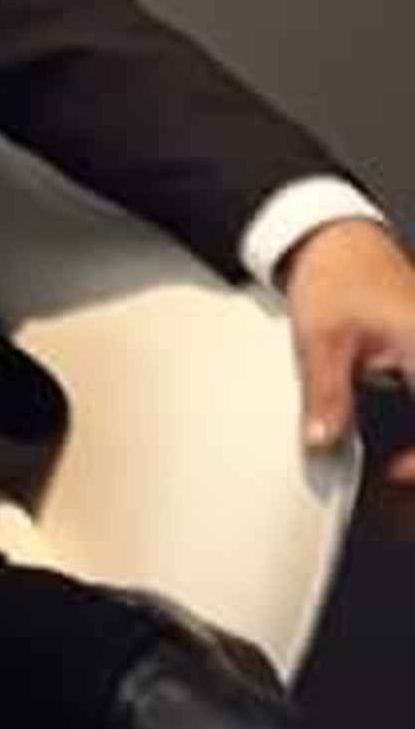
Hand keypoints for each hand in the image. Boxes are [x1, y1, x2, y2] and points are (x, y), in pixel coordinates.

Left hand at [282, 217, 414, 482]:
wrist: (336, 241)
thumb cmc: (336, 277)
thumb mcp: (322, 340)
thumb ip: (326, 395)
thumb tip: (322, 442)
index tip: (394, 475)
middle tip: (396, 487)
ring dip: (414, 449)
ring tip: (396, 479)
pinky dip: (414, 434)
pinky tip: (397, 455)